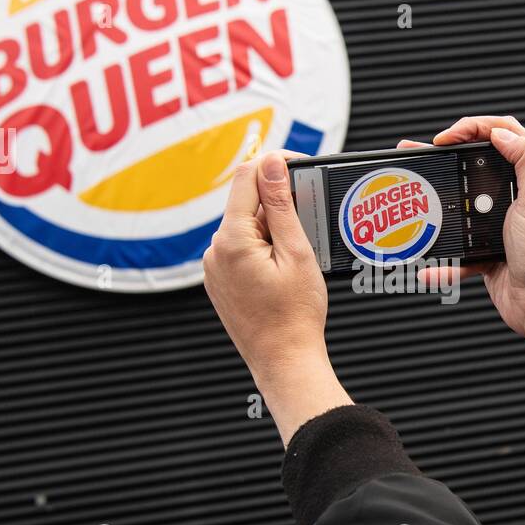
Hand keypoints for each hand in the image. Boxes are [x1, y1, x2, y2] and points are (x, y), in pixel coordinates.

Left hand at [203, 151, 351, 443]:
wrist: (284, 360)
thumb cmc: (295, 315)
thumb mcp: (296, 252)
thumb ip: (280, 205)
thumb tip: (271, 163)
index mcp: (232, 240)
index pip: (247, 177)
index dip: (274, 164)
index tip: (300, 165)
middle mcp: (215, 251)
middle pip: (246, 202)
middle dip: (278, 202)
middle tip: (311, 219)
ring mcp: (214, 267)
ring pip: (245, 226)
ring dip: (273, 228)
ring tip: (300, 255)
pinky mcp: (220, 281)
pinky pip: (240, 249)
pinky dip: (263, 247)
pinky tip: (284, 268)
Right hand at [401, 115, 524, 380]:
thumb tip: (503, 134)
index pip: (505, 135)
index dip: (473, 128)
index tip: (445, 138)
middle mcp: (520, 198)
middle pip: (479, 164)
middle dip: (448, 157)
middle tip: (422, 154)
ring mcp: (502, 225)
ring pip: (464, 204)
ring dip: (439, 202)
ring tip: (415, 196)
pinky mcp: (489, 251)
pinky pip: (459, 248)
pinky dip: (443, 256)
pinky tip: (428, 264)